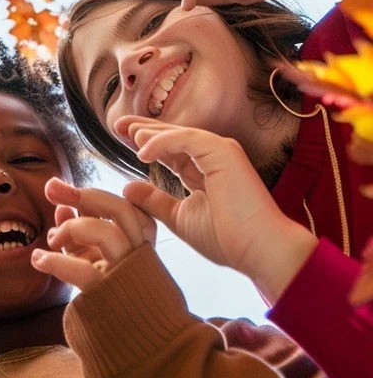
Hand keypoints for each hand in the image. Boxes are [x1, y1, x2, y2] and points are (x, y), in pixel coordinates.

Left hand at [29, 179, 154, 291]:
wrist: (133, 350)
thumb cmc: (112, 300)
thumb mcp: (96, 260)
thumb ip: (82, 231)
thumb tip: (62, 203)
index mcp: (139, 244)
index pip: (130, 208)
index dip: (98, 196)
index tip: (70, 193)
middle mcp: (138, 255)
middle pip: (121, 210)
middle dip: (85, 195)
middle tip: (52, 189)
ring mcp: (125, 275)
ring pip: (106, 232)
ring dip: (72, 228)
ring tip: (52, 240)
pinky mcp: (107, 297)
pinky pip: (83, 271)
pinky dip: (55, 261)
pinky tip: (38, 260)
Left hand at [122, 121, 317, 302]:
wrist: (259, 251)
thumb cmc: (228, 239)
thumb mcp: (181, 217)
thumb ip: (155, 201)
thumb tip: (128, 187)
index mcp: (205, 171)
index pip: (171, 151)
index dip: (147, 143)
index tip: (122, 139)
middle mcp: (214, 156)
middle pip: (172, 137)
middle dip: (144, 129)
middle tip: (118, 125)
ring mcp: (221, 151)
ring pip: (179, 134)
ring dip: (151, 132)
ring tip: (126, 132)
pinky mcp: (223, 152)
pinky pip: (186, 139)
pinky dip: (163, 142)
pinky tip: (142, 151)